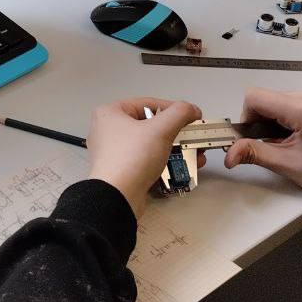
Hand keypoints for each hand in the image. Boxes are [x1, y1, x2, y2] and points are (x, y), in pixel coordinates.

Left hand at [86, 97, 200, 218]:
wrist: (117, 198)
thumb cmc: (132, 158)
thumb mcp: (160, 129)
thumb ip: (179, 113)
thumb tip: (191, 108)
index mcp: (110, 113)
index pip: (147, 103)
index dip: (172, 109)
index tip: (190, 117)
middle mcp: (107, 130)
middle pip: (149, 125)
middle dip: (175, 133)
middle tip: (192, 138)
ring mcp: (112, 152)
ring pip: (149, 144)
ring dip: (174, 148)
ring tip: (194, 155)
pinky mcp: (119, 171)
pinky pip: (145, 160)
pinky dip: (163, 162)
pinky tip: (181, 167)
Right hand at [224, 88, 301, 224]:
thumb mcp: (288, 165)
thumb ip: (254, 153)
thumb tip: (228, 154)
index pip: (256, 97)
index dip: (247, 118)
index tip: (255, 138)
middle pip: (269, 98)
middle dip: (264, 121)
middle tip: (276, 145)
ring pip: (282, 99)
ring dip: (278, 119)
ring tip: (293, 142)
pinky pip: (298, 99)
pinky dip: (292, 115)